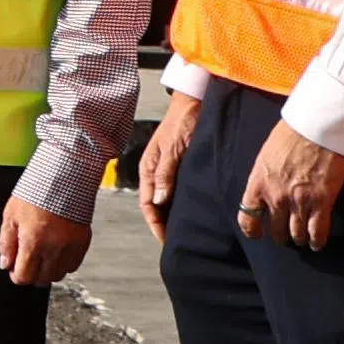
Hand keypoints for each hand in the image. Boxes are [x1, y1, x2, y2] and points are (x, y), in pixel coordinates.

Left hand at [0, 194, 92, 288]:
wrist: (64, 178)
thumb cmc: (35, 192)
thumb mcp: (10, 215)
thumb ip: (6, 242)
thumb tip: (4, 264)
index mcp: (33, 242)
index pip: (24, 276)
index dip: (16, 275)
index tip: (14, 270)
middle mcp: (53, 249)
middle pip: (42, 280)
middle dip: (32, 274)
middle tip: (27, 262)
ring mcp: (71, 247)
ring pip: (59, 275)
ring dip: (48, 270)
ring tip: (42, 255)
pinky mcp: (83, 243)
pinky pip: (73, 265)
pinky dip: (64, 263)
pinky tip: (56, 251)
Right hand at [135, 90, 196, 239]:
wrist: (195, 101)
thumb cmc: (183, 121)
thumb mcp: (173, 148)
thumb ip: (165, 174)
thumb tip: (159, 201)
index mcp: (148, 168)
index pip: (148, 204)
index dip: (156, 224)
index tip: (166, 240)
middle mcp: (155, 171)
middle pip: (156, 205)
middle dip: (163, 224)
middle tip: (177, 242)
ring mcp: (167, 169)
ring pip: (166, 199)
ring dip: (172, 215)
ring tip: (185, 230)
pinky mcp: (179, 166)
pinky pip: (176, 190)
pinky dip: (180, 203)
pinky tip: (192, 211)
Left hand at [239, 122, 343, 251]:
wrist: (315, 128)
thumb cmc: (290, 135)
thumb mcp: (266, 156)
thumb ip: (265, 176)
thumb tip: (267, 186)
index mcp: (257, 184)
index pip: (247, 218)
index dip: (252, 230)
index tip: (258, 234)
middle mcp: (275, 198)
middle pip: (276, 230)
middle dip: (281, 235)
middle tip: (286, 235)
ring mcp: (299, 202)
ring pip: (297, 234)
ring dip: (299, 238)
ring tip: (303, 239)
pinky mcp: (321, 202)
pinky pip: (317, 232)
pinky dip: (317, 241)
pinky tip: (317, 243)